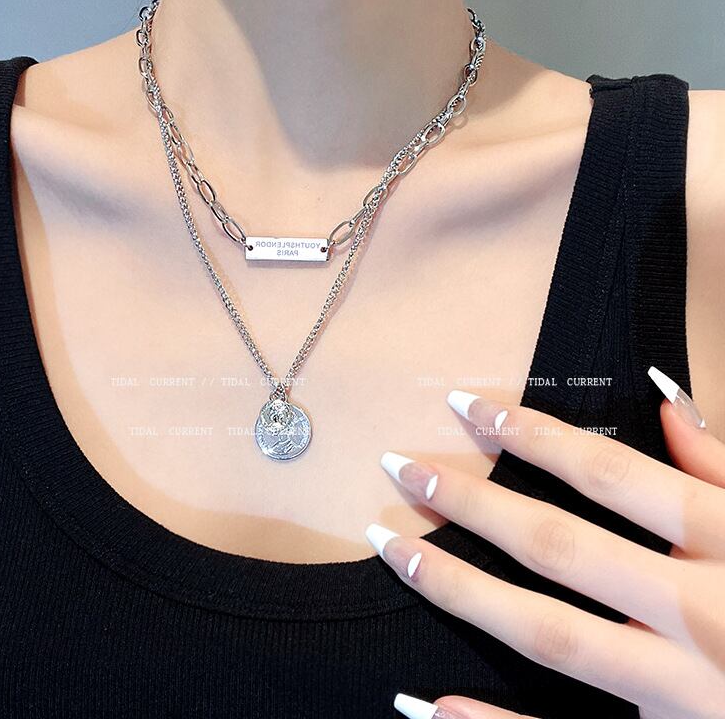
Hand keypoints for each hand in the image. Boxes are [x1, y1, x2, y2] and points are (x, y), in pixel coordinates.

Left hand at [366, 365, 724, 718]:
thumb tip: (663, 398)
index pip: (609, 473)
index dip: (530, 434)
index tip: (464, 405)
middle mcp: (706, 615)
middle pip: (560, 547)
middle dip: (471, 502)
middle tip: (399, 466)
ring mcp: (686, 696)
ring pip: (548, 634)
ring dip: (459, 589)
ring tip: (393, 546)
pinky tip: (423, 703)